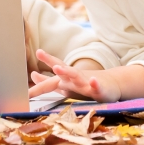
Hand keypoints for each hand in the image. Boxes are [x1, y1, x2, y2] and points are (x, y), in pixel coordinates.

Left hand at [28, 51, 143, 102]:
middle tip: (40, 54)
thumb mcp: (66, 83)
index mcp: (67, 77)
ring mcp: (87, 83)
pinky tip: (93, 81)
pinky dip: (95, 84)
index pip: (54, 70)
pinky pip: (96, 87)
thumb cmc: (85, 83)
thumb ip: (49, 81)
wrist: (110, 84)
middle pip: (62, 70)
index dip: (44, 68)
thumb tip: (32, 75)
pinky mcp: (99, 89)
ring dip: (67, 72)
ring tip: (58, 69)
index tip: (34, 60)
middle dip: (51, 64)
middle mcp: (75, 78)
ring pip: (76, 77)